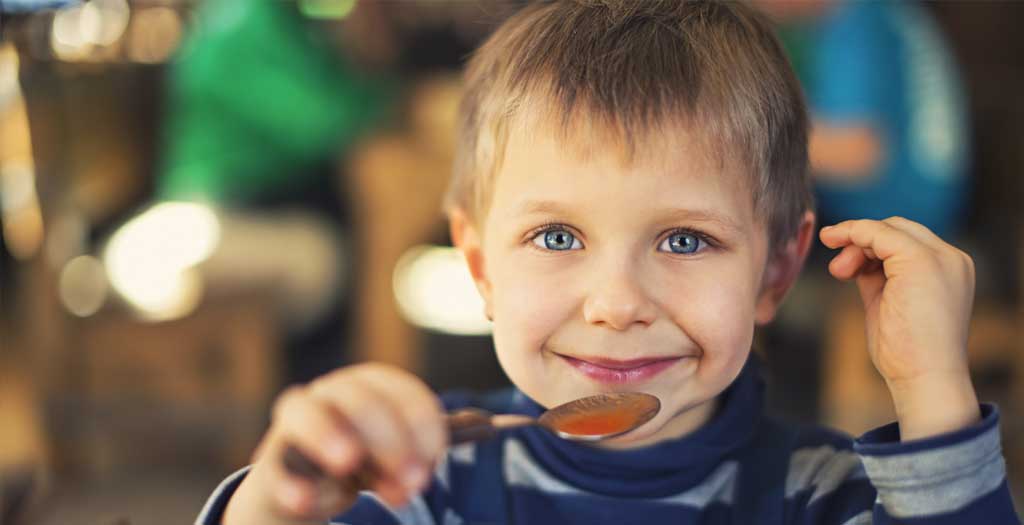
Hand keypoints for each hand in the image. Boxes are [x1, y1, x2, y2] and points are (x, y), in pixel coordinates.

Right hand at [224, 363, 447, 524]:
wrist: (307, 485)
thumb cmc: (366, 458)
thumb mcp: (404, 449)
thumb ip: (442, 439)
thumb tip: (509, 425)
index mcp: (374, 384)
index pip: (402, 391)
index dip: (422, 426)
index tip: (434, 463)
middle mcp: (335, 391)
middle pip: (361, 400)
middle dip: (390, 440)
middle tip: (412, 483)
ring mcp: (298, 419)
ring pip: (306, 411)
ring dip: (329, 435)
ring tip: (347, 463)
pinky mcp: (271, 457)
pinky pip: (276, 462)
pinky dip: (292, 482)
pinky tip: (310, 500)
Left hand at [820, 217, 979, 439]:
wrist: (924, 378)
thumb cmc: (905, 352)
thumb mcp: (889, 303)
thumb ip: (877, 277)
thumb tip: (854, 259)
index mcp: (949, 269)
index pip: (906, 240)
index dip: (871, 245)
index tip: (843, 265)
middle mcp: (950, 258)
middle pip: (897, 228)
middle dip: (861, 240)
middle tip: (839, 269)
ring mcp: (938, 258)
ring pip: (887, 228)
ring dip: (854, 242)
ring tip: (840, 272)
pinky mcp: (920, 261)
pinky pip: (879, 232)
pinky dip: (854, 233)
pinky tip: (836, 243)